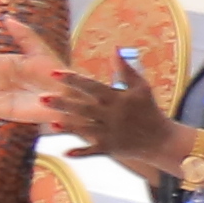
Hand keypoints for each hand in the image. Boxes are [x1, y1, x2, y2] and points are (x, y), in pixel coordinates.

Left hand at [0, 13, 175, 167]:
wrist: (161, 139)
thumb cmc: (149, 109)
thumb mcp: (141, 87)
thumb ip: (126, 69)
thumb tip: (115, 49)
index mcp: (117, 98)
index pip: (91, 87)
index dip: (73, 80)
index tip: (54, 73)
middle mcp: (111, 115)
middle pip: (83, 108)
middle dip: (63, 104)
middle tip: (42, 99)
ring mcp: (110, 133)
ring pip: (85, 129)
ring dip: (68, 127)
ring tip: (51, 123)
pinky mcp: (111, 148)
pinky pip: (93, 151)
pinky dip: (81, 153)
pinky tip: (65, 153)